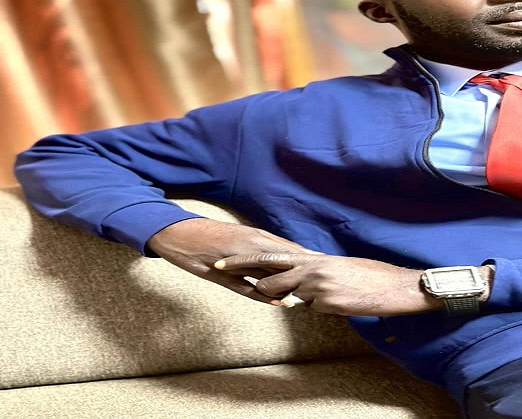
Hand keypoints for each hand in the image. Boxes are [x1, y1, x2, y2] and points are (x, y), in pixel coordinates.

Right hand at [146, 218, 317, 304]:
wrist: (178, 232)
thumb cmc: (210, 236)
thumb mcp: (239, 239)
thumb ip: (259, 250)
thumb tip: (280, 259)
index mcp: (257, 238)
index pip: (289, 250)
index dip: (309, 259)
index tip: (329, 266)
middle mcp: (252, 245)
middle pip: (286, 259)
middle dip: (308, 269)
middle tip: (329, 279)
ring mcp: (238, 259)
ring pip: (270, 272)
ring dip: (290, 282)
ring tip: (312, 293)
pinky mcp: (223, 272)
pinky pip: (247, 285)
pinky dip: (264, 294)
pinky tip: (279, 302)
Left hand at [214, 252, 444, 315]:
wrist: (397, 286)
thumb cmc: (373, 277)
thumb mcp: (341, 270)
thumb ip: (318, 276)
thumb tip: (304, 289)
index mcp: (316, 258)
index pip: (275, 255)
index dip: (248, 257)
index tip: (226, 257)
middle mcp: (314, 268)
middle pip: (269, 268)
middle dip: (242, 269)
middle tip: (217, 266)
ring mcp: (319, 285)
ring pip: (287, 293)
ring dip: (286, 296)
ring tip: (285, 292)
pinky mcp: (328, 302)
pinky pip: (314, 309)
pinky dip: (323, 309)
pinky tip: (343, 303)